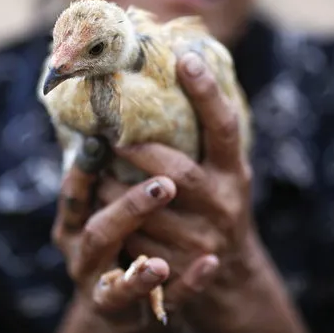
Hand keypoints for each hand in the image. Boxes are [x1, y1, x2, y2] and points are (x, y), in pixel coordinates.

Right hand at [52, 136, 220, 332]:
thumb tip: (117, 123)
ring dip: (146, 260)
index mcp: (74, 225)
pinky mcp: (140, 311)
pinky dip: (188, 283)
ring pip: (124, 276)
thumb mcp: (94, 212)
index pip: (75, 196)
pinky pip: (167, 300)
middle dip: (129, 207)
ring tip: (167, 234)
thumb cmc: (111, 242)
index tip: (103, 141)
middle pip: (100, 231)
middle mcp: (84, 255)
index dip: (85, 170)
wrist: (119, 305)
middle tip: (163, 185)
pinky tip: (209, 263)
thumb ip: (101, 179)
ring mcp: (107, 288)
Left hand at [97, 53, 309, 332]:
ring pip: (149, 211)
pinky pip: (139, 244)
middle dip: (137, 154)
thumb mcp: (220, 173)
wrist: (231, 274)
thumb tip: (174, 73)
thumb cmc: (213, 204)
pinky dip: (118, 226)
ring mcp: (207, 238)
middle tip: (109, 140)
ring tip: (98, 177)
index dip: (207, 93)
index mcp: (234, 172)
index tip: (185, 58)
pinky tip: (103, 213)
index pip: (224, 127)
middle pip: (176, 173)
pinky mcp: (184, 268)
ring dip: (115, 192)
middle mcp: (225, 203)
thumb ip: (200, 140)